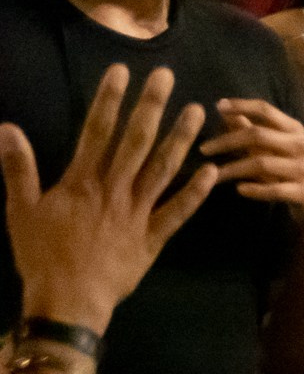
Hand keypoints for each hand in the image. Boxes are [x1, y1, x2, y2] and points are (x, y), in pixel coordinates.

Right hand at [0, 64, 216, 333]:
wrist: (66, 303)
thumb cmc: (40, 256)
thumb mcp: (19, 211)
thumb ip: (18, 168)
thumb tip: (7, 128)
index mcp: (82, 182)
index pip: (97, 131)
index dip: (110, 99)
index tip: (122, 70)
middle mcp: (114, 190)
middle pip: (136, 142)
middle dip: (152, 106)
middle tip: (167, 75)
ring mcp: (138, 213)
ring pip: (164, 169)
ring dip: (182, 139)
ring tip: (198, 111)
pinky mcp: (153, 237)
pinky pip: (178, 212)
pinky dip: (196, 193)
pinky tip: (213, 172)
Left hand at [201, 98, 303, 234]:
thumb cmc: (294, 170)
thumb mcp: (277, 148)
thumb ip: (253, 131)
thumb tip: (226, 113)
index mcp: (293, 130)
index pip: (266, 110)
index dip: (242, 105)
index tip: (217, 105)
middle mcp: (299, 145)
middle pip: (259, 135)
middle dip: (227, 140)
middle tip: (202, 149)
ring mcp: (302, 169)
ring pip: (262, 163)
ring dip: (233, 168)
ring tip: (211, 175)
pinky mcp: (302, 192)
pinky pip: (274, 189)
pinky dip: (255, 189)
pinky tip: (238, 189)